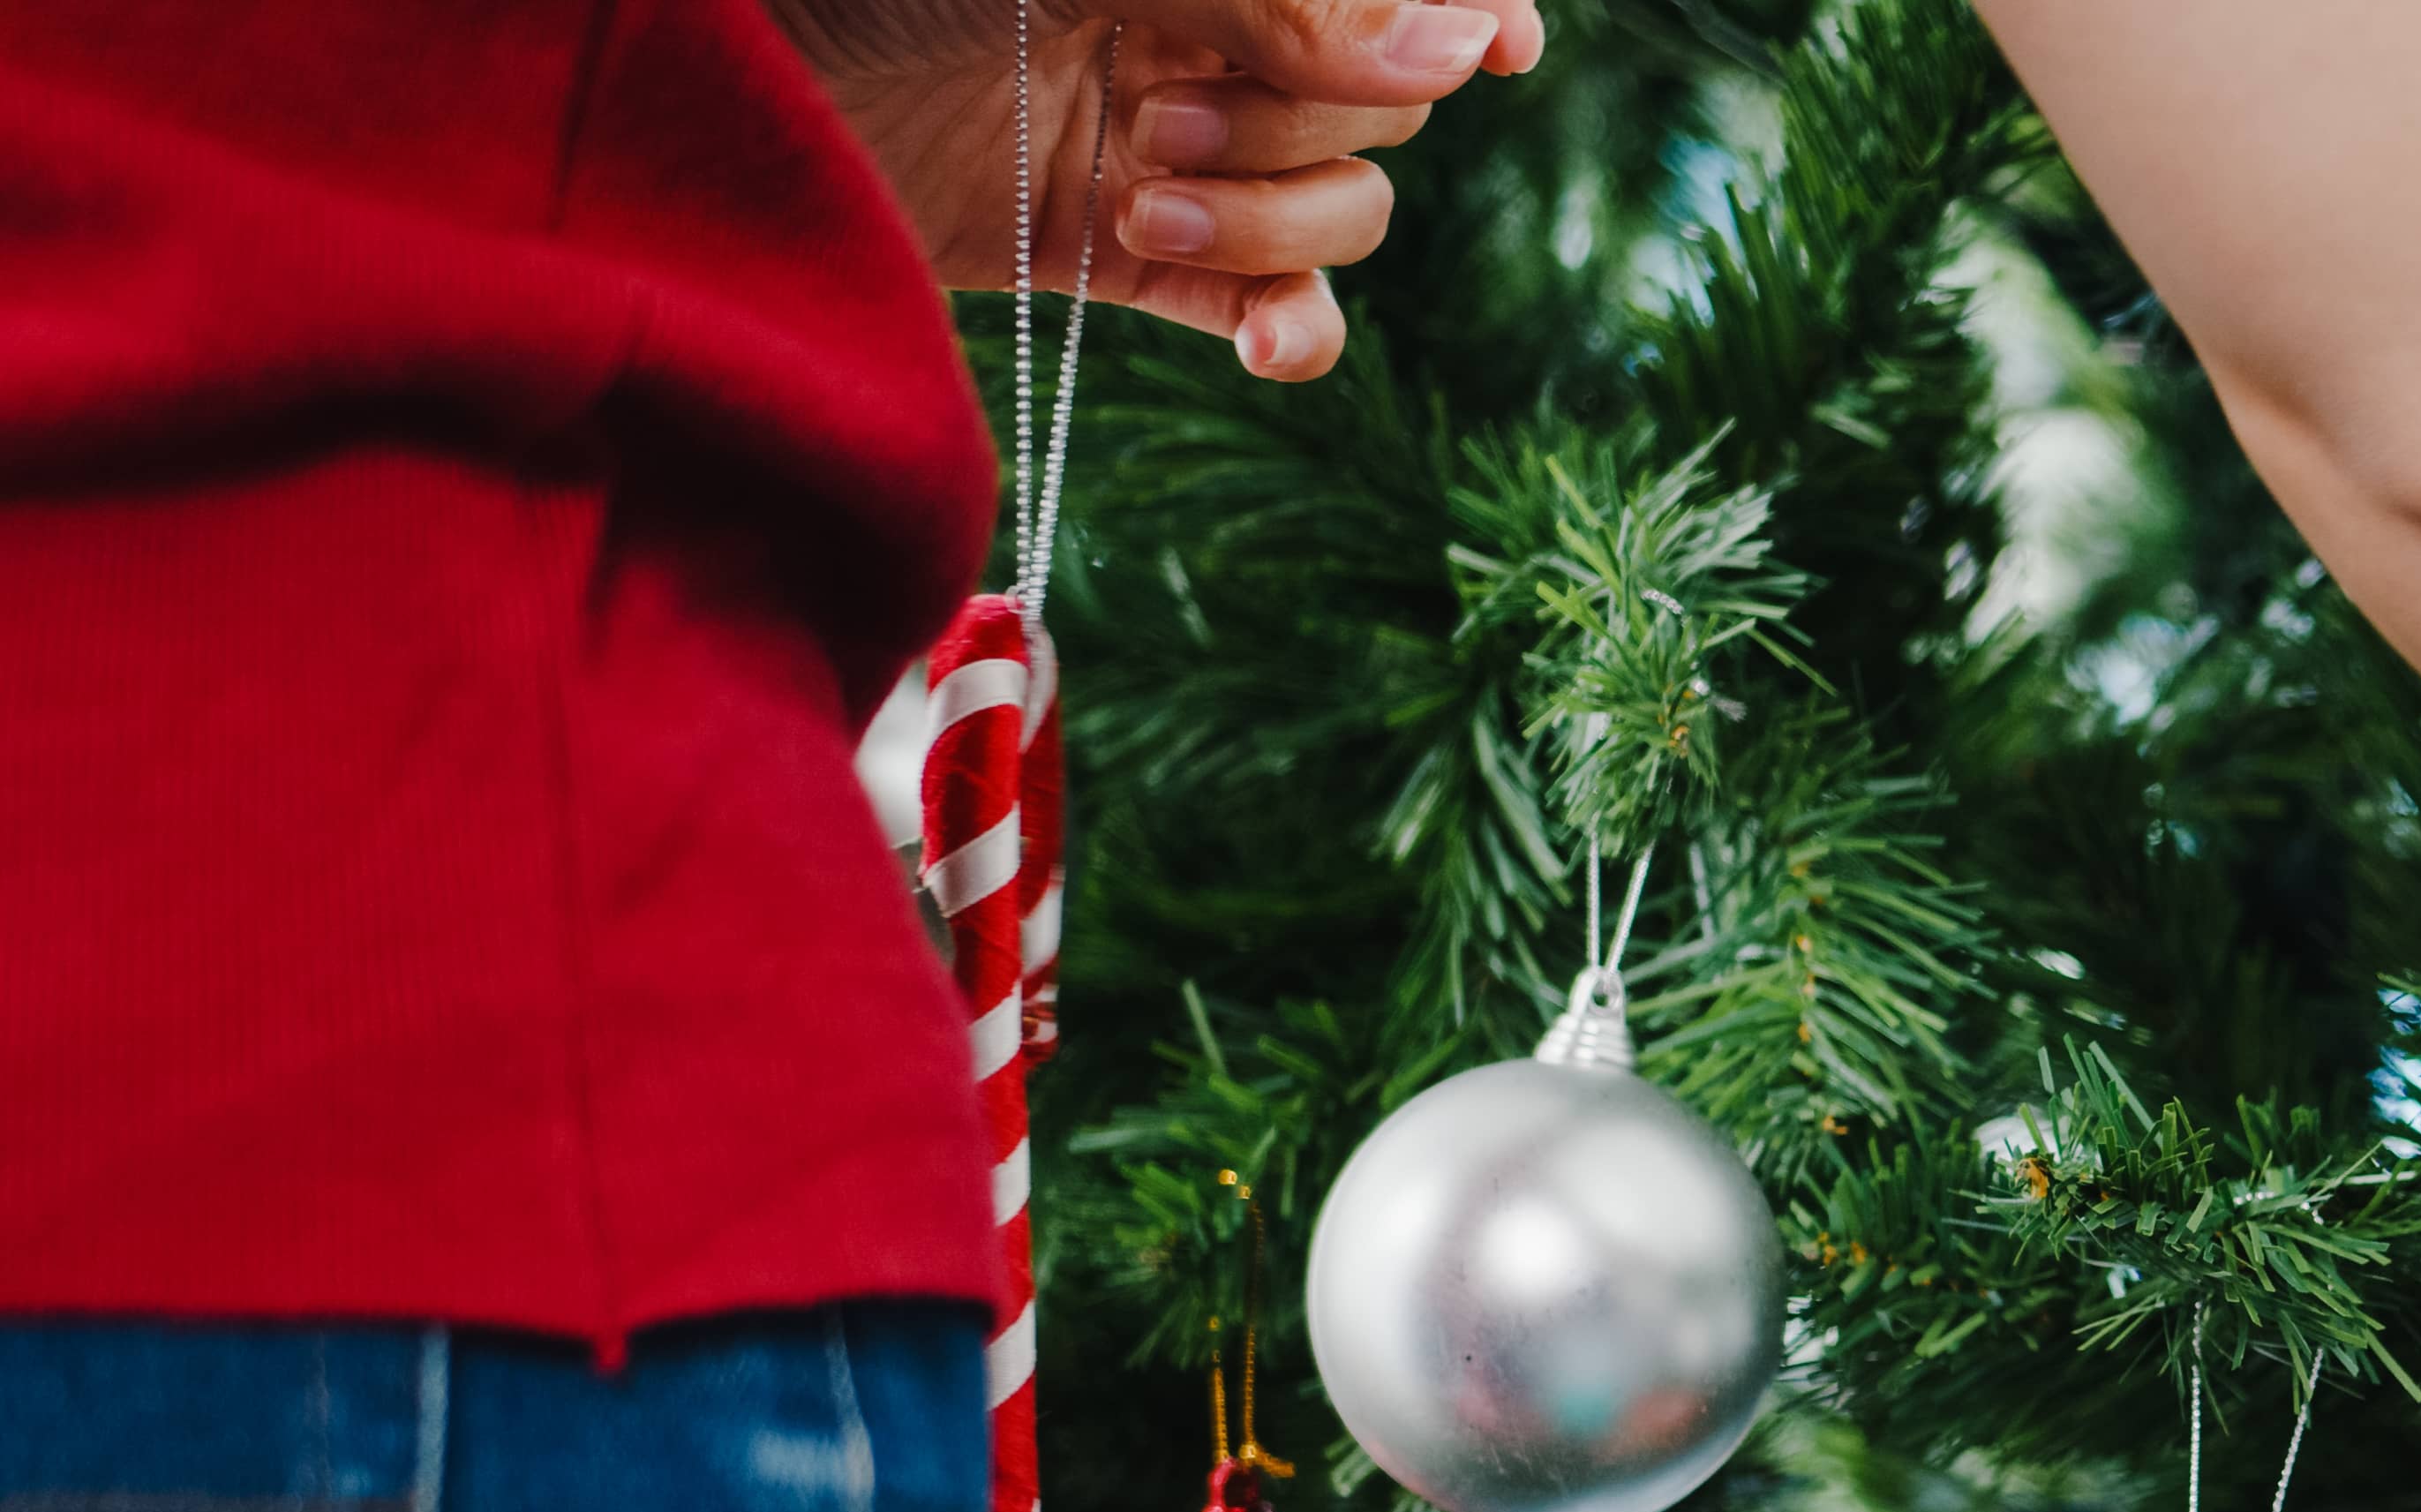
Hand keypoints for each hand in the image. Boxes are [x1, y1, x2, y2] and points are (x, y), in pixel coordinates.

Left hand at [774, 0, 1545, 379]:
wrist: (699, 99)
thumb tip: (1470, 52)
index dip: (1462, 4)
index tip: (1496, 47)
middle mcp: (1203, 21)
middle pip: (1386, 89)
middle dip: (1307, 112)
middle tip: (1161, 108)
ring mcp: (1174, 138)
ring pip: (1347, 203)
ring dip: (1275, 217)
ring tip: (1138, 201)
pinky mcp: (1125, 254)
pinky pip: (1281, 308)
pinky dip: (1294, 330)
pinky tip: (1269, 344)